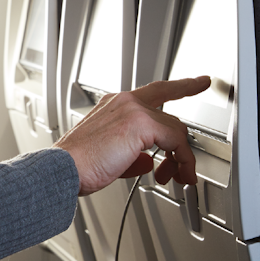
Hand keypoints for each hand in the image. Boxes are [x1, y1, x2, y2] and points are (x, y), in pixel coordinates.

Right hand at [55, 76, 210, 195]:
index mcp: (113, 105)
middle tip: (187, 165)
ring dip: (181, 158)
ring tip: (177, 177)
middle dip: (183, 143)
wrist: (63, 168)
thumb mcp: (109, 156)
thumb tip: (148, 161)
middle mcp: (124, 102)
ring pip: (175, 129)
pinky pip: (176, 140)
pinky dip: (181, 160)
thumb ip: (133, 154)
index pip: (153, 92)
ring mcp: (133, 109)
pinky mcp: (141, 123)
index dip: (180, 87)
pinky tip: (175, 174)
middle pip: (170, 112)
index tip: (197, 83)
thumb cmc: (77, 165)